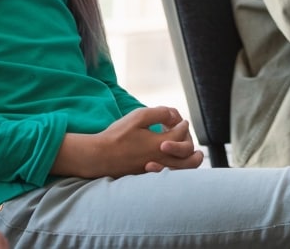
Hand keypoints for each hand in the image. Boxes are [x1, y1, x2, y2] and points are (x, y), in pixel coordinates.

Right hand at [52, 107, 202, 179]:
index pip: (181, 133)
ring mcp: (155, 171)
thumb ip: (160, 113)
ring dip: (189, 160)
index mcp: (161, 144)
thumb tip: (175, 116)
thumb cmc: (117, 136)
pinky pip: (171, 176)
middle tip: (185, 135)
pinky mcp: (148, 177)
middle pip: (190, 156)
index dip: (181, 124)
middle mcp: (162, 160)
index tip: (178, 120)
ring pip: (183, 170)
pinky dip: (178, 168)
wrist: (98, 158)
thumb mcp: (138, 117)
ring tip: (190, 152)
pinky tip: (172, 160)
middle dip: (191, 143)